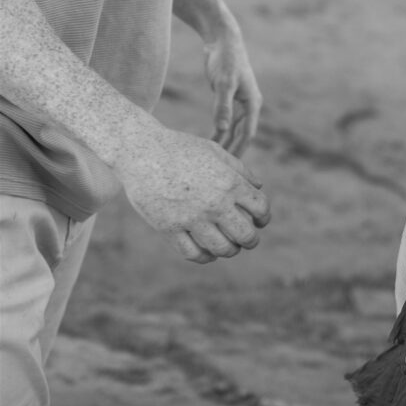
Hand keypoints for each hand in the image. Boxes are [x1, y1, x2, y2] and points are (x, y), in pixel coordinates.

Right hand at [115, 122, 270, 264]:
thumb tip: (259, 186)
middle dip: (251, 240)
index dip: (264, 217)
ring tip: (229, 247)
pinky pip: (193, 253)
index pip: (260, 207)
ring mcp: (192, 218)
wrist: (141, 151)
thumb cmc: (180, 148)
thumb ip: (239, 169)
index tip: (260, 221)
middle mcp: (214, 203)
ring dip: (230, 251)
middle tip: (248, 240)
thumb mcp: (214, 150)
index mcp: (229, 182)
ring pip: (221, 249)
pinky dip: (205, 257)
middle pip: (245, 235)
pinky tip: (208, 252)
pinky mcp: (170, 228)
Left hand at [204, 24, 262, 154]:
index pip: (247, 133)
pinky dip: (219, 132)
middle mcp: (248, 105)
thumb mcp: (224, 82)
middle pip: (242, 135)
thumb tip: (223, 129)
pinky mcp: (228, 99)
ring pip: (233, 129)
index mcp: (253, 103)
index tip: (231, 167)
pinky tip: (209, 143)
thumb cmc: (225, 59)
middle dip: (233, 151)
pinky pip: (225, 121)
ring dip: (225, 143)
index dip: (239, 150)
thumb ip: (222, 106)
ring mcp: (238, 102)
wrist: (222, 40)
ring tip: (215, 162)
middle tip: (222, 171)